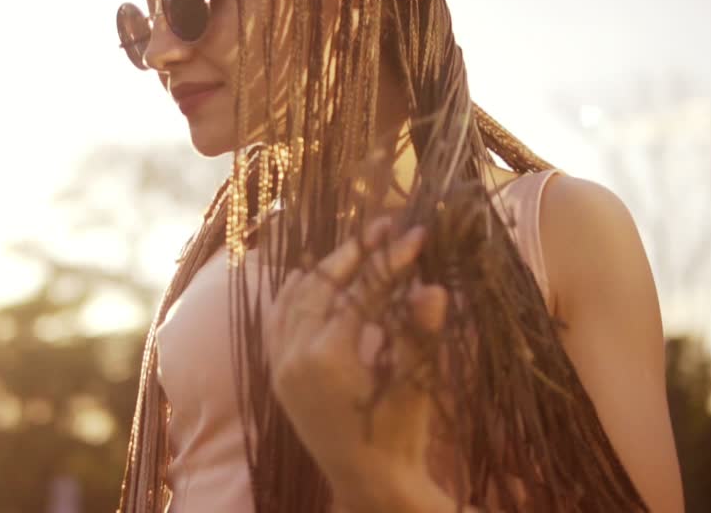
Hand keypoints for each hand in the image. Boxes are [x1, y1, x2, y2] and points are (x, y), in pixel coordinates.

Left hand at [264, 216, 453, 511]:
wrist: (368, 484)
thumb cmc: (398, 438)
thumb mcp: (413, 386)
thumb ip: (418, 335)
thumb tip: (434, 288)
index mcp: (327, 357)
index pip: (361, 292)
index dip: (390, 260)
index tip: (415, 233)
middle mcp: (294, 355)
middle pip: (322, 286)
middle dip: (355, 253)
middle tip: (385, 226)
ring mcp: (281, 364)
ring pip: (296, 298)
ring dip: (325, 270)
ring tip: (356, 245)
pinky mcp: (278, 374)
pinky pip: (277, 321)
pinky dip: (292, 294)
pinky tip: (304, 275)